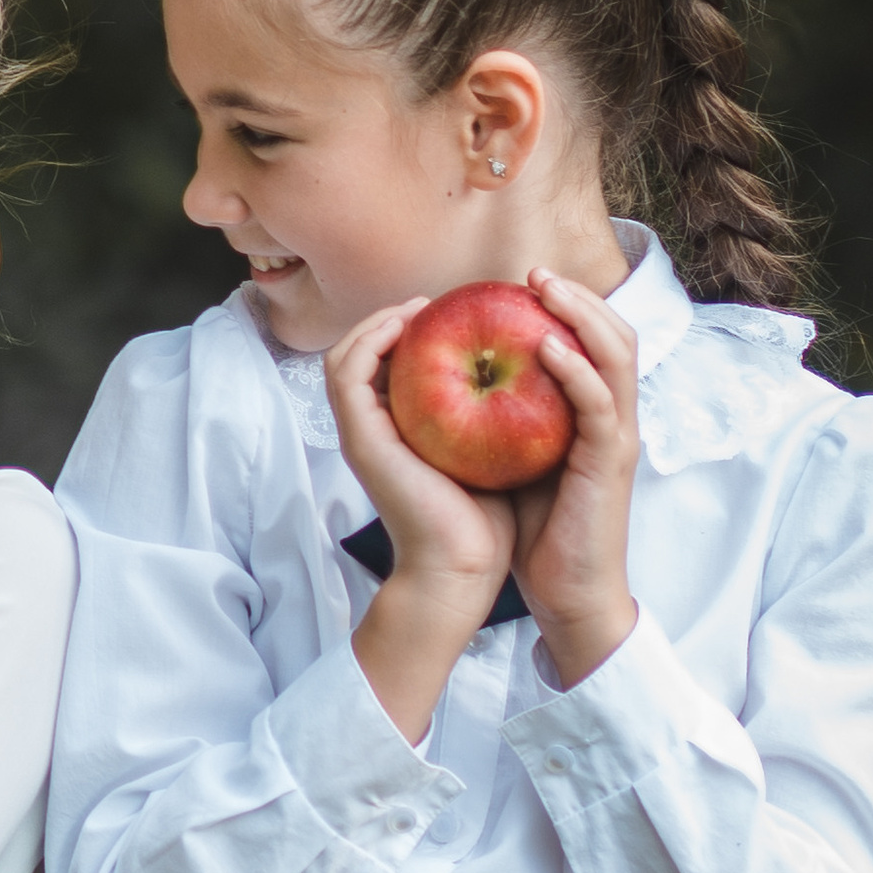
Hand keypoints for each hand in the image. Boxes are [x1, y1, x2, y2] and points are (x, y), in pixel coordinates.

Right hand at [324, 298, 518, 746]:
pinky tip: (415, 324)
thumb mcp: (491, 453)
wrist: (462, 572)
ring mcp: (360, 434)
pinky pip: (349, 370)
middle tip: (440, 300)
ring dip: (379, 319)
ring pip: (346, 354)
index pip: (389, 370)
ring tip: (425, 304)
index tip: (458, 314)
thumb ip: (491, 416)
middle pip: (361, 355)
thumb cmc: (485, 523)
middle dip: (393, 317)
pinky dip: (374, 338)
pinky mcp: (361, 438)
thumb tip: (525, 375)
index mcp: (397, 435)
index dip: (413, 334)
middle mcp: (372, 432)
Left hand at [504, 267, 639, 688]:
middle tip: (533, 272)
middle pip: (613, 334)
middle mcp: (611, 417)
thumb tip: (445, 379)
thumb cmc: (533, 531)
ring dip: (583, 315)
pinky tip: (546, 348)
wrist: (565, 594)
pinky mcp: (611, 463)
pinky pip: (601, 404)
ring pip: (617, 355)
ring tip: (545, 289)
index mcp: (590, 415)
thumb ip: (497, 418)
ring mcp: (617, 437)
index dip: (564, 306)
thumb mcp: (510, 459)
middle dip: (576, 296)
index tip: (518, 283)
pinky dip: (577, 370)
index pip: (590, 342)